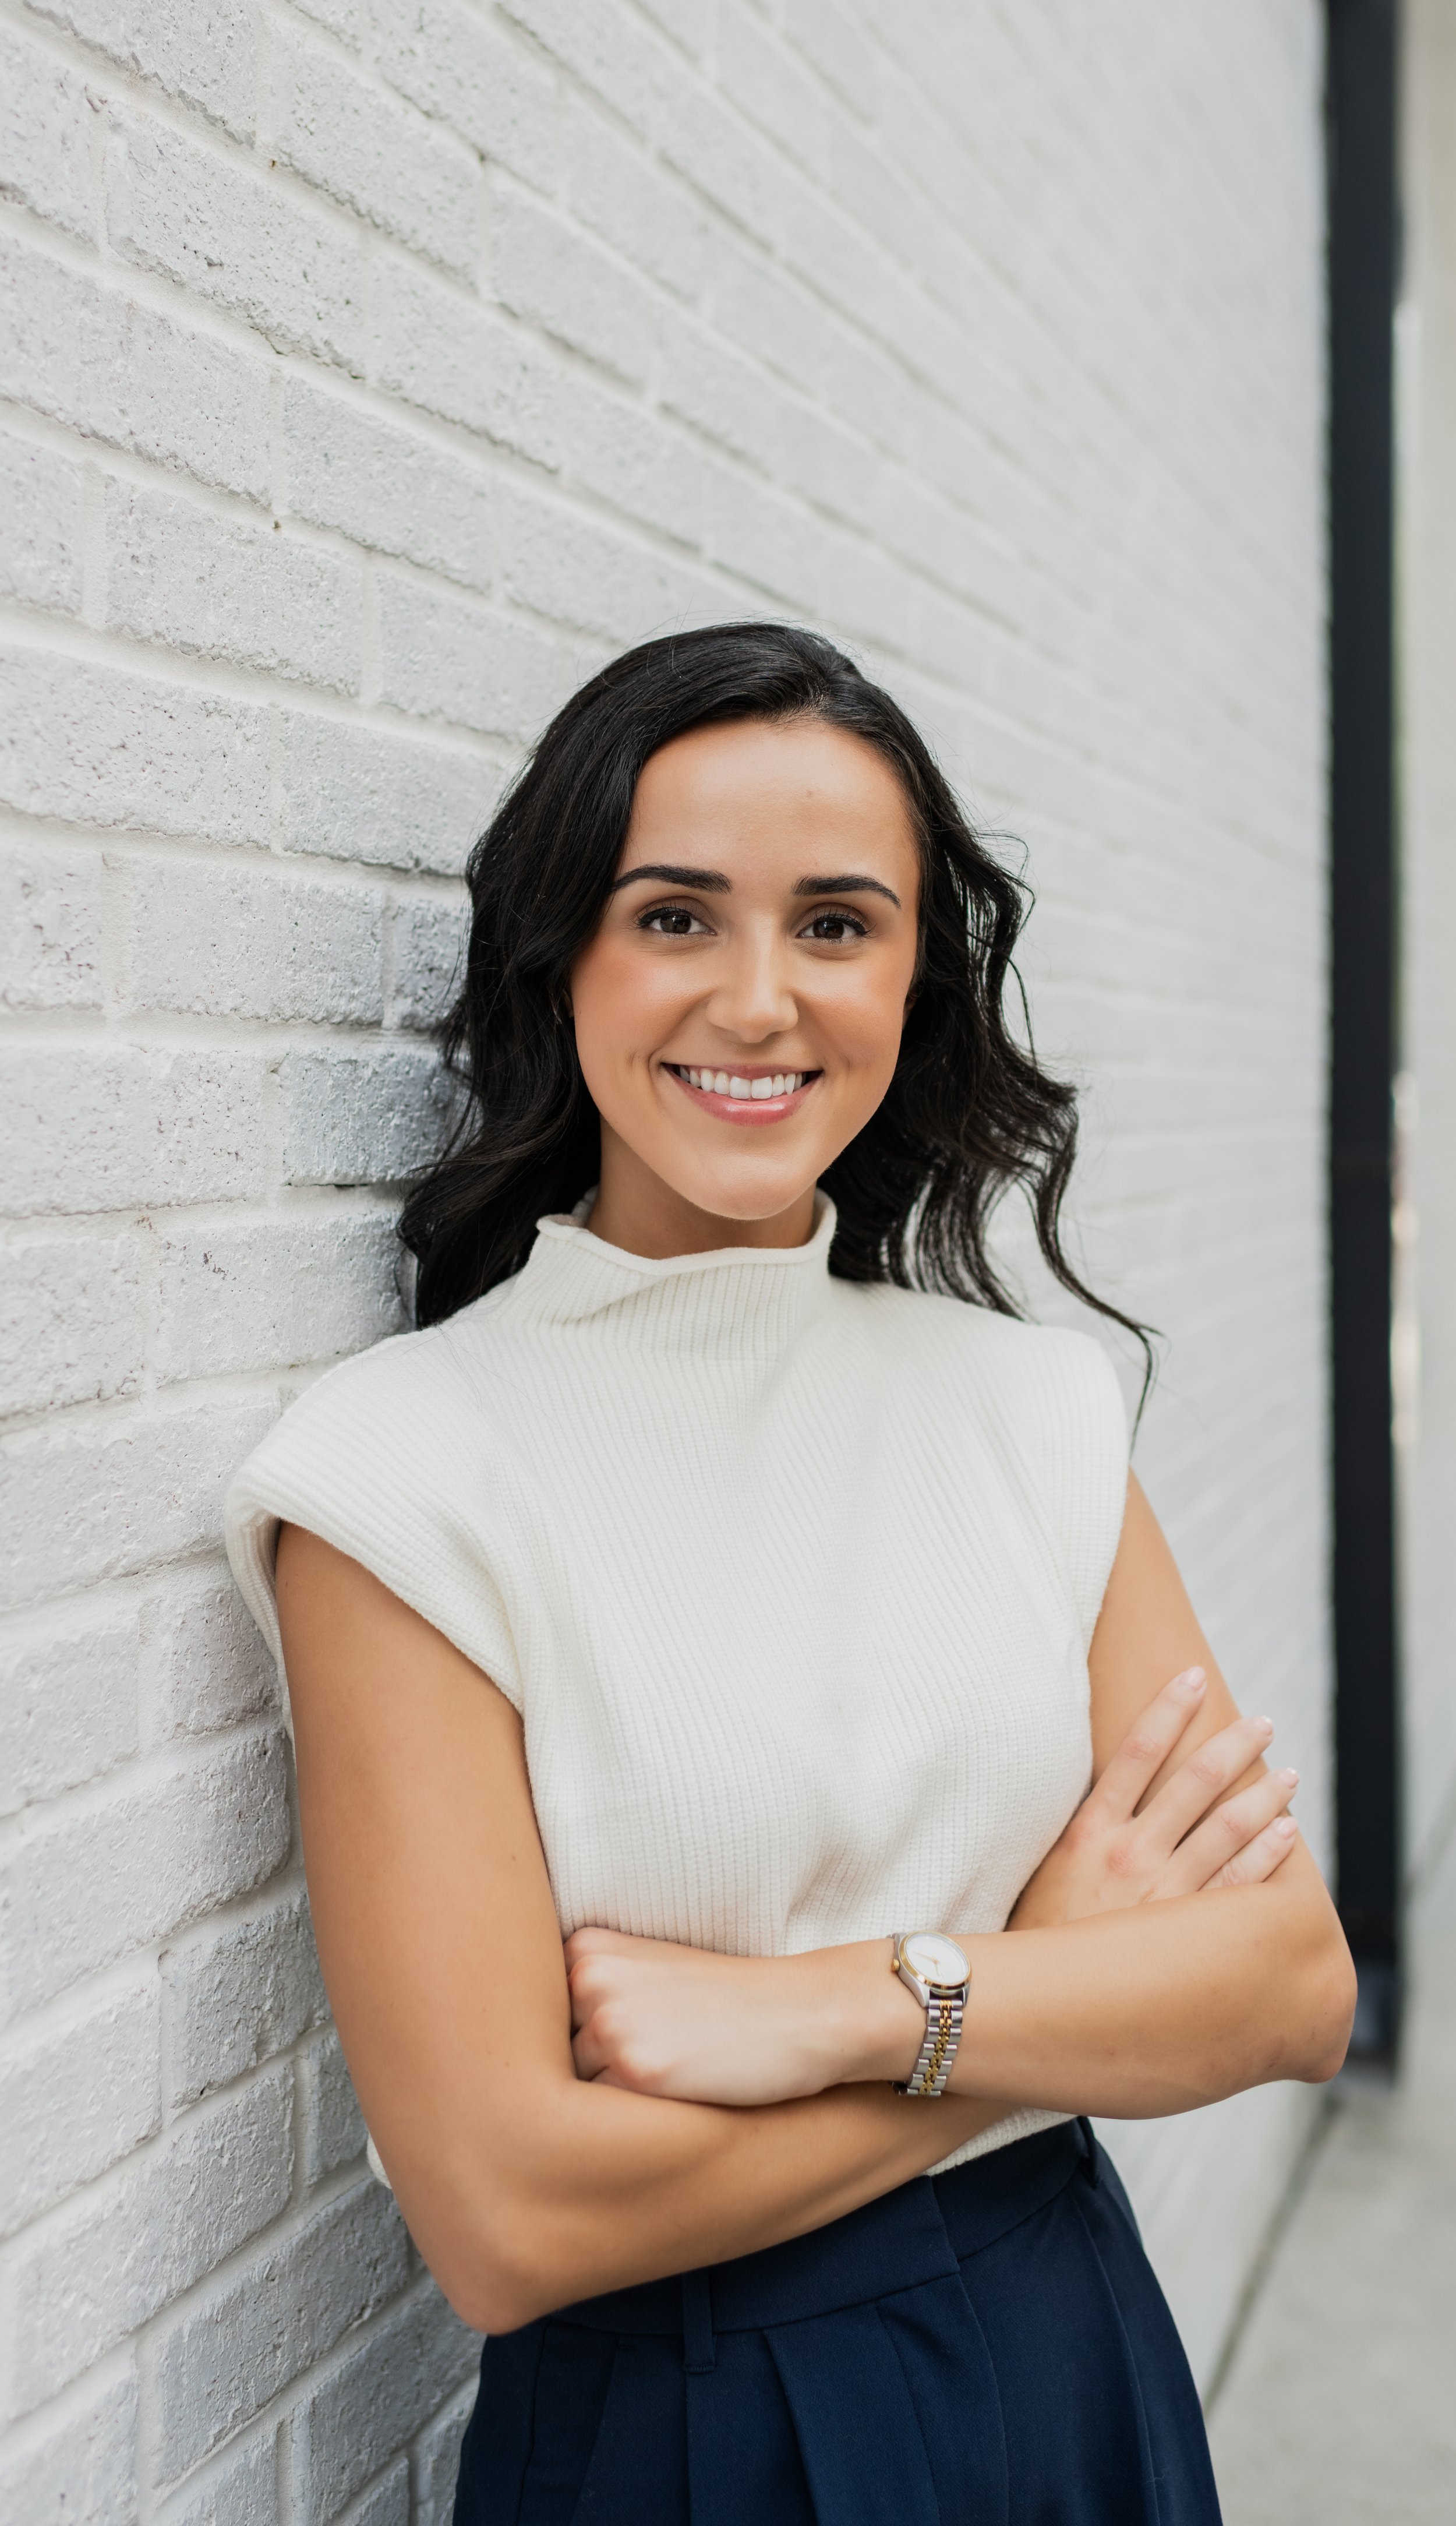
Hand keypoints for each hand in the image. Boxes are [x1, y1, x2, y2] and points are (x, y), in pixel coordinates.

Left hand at [565, 1927, 874, 2105]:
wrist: (802, 2014)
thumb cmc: (725, 2003)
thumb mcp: (647, 1974)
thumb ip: (588, 1999)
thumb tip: (516, 2067)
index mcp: (586, 1949)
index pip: (539, 2027)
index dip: (587, 2045)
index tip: (637, 2033)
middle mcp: (587, 1980)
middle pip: (552, 2062)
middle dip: (594, 2074)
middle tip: (661, 2054)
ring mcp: (608, 2024)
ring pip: (574, 2095)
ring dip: (613, 2101)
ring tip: (674, 2070)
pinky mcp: (636, 2071)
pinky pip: (604, 2123)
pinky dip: (635, 2122)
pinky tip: (681, 2093)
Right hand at [1009, 1667, 1300, 1931]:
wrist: (1027, 2010)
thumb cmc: (1033, 1939)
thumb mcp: (1043, 1873)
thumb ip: (1079, 1833)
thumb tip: (1105, 1792)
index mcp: (1088, 1831)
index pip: (1137, 1751)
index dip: (1169, 1709)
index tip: (1194, 1678)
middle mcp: (1128, 1854)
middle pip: (1194, 1781)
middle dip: (1234, 1745)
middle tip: (1263, 1723)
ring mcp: (1160, 1895)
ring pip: (1226, 1829)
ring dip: (1263, 1795)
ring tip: (1287, 1774)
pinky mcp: (1184, 1936)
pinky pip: (1238, 1886)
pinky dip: (1266, 1853)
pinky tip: (1287, 1832)